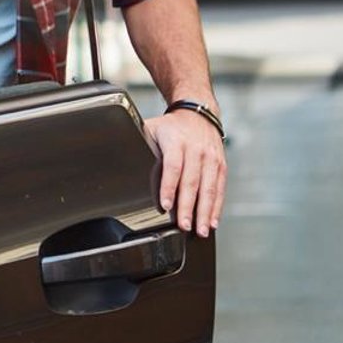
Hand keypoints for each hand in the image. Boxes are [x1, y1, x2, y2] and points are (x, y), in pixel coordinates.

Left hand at [143, 111, 226, 237]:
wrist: (197, 112)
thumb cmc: (170, 126)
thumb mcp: (151, 128)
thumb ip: (140, 146)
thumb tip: (122, 161)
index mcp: (175, 140)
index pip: (173, 166)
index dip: (169, 187)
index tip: (165, 205)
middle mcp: (195, 149)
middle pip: (192, 181)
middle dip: (188, 206)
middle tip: (184, 225)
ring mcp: (210, 157)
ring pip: (209, 187)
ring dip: (205, 211)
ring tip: (201, 230)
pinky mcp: (221, 164)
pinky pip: (220, 188)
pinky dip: (217, 206)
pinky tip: (212, 221)